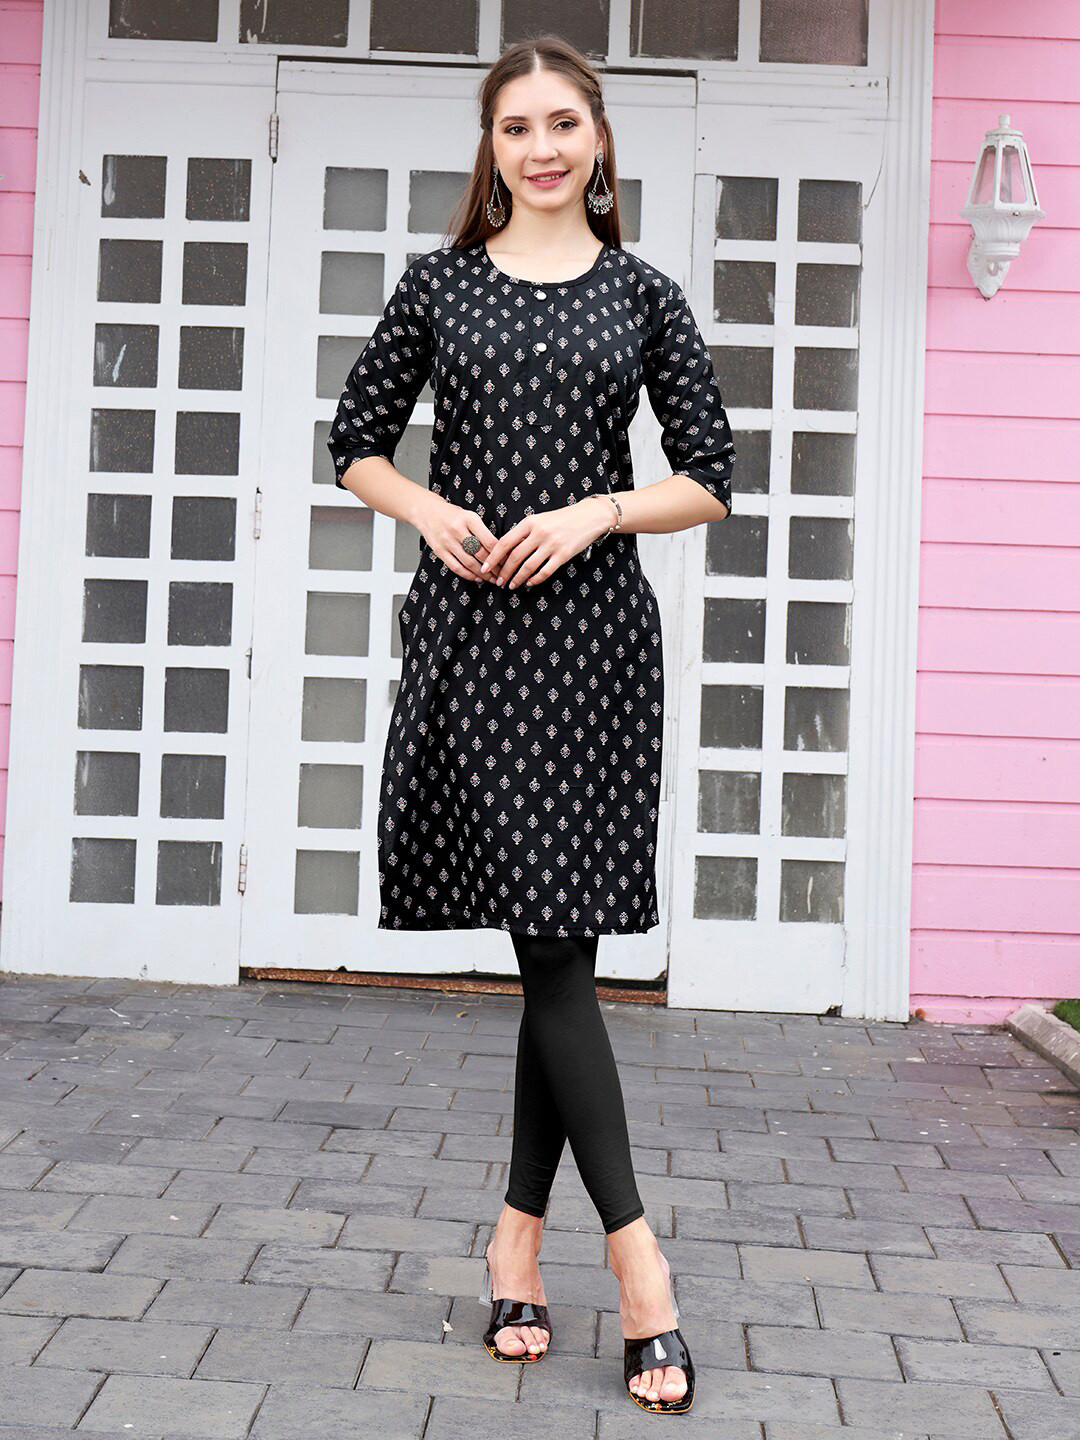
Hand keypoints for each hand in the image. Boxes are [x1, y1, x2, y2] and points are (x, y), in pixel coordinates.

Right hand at [415, 496, 500, 583]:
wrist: (427, 511)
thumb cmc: (453, 515)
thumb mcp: (470, 516)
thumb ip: (483, 531)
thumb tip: (501, 550)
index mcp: (469, 519)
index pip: (489, 541)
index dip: (500, 554)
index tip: (508, 562)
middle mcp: (457, 530)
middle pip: (480, 554)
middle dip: (494, 567)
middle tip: (503, 574)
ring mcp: (447, 541)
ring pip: (469, 563)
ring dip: (483, 574)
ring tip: (492, 579)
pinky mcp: (439, 551)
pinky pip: (456, 567)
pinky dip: (468, 575)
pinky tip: (477, 578)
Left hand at [483, 499, 610, 589]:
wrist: (589, 516)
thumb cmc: (561, 519)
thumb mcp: (539, 519)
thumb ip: (523, 532)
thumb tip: (505, 550)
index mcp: (529, 522)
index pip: (505, 542)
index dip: (493, 557)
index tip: (485, 567)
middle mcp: (539, 533)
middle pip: (514, 557)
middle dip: (504, 572)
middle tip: (498, 581)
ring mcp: (551, 544)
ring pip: (527, 567)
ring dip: (517, 579)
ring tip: (511, 585)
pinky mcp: (563, 555)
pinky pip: (544, 572)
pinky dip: (534, 580)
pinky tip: (529, 583)